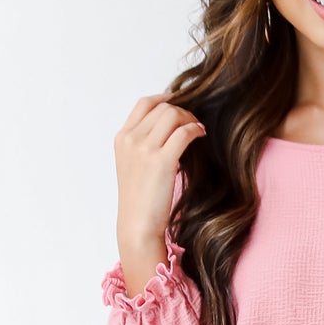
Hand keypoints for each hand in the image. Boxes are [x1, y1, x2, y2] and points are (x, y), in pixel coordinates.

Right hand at [113, 92, 206, 248]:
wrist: (137, 225)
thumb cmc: (139, 200)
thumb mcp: (132, 166)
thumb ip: (142, 145)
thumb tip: (168, 129)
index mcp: (122, 138)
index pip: (145, 103)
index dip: (166, 99)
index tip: (179, 106)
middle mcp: (131, 140)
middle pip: (162, 107)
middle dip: (182, 111)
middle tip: (193, 122)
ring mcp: (144, 149)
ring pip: (173, 115)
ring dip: (190, 118)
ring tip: (198, 129)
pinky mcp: (162, 161)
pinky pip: (184, 132)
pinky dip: (195, 129)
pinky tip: (201, 135)